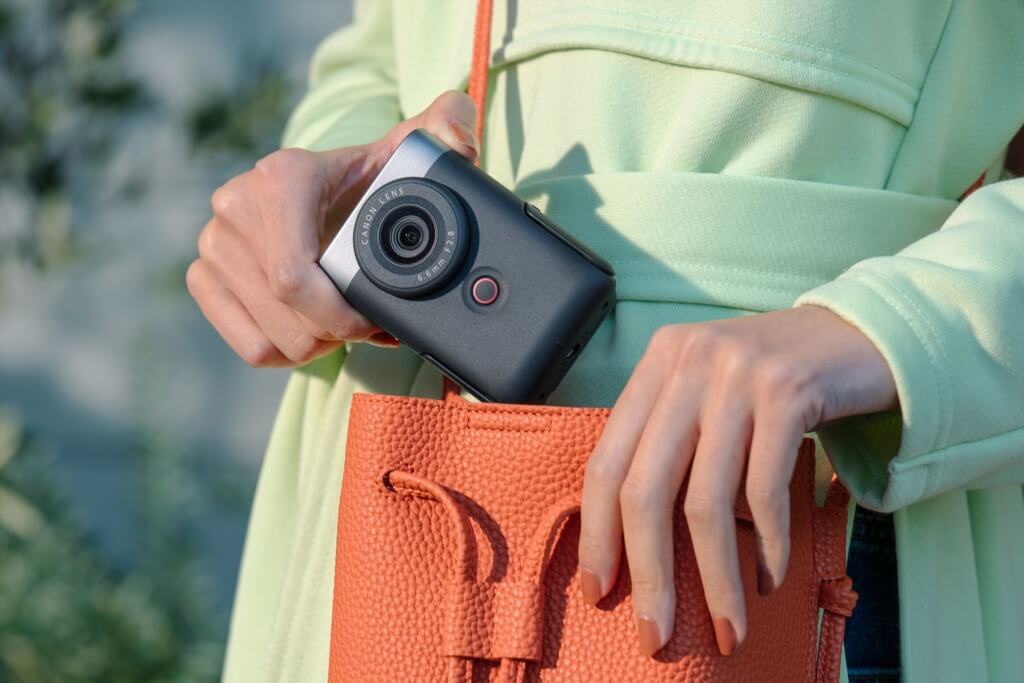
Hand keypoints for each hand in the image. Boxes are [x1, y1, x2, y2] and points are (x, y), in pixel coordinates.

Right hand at [187, 91, 478, 366]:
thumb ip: (447, 129)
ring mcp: (213, 244)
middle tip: (370, 323)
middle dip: (339, 331)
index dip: (340, 315)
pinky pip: (251, 347)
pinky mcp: (203, 277)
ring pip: (274, 338)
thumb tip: (458, 145)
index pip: (294, 277)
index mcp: (282, 177)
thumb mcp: (410, 152)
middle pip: (289, 313)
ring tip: (345, 324)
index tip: (376, 322)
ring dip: (318, 344)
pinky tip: (314, 331)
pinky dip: (289, 353)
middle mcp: (235, 206)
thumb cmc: (370, 180)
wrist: (327, 191)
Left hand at [577, 306, 897, 656]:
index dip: (597, 533)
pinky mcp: (788, 392)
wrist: (861, 335)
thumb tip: (632, 542)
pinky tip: (768, 578)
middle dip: (647, 572)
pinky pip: (764, 492)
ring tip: (726, 626)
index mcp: (657, 363)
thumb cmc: (775, 383)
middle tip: (655, 632)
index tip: (599, 588)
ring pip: (705, 502)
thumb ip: (670, 441)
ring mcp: (736, 375)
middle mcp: (688, 362)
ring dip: (714, 578)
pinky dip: (767, 547)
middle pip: (645, 489)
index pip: (605, 461)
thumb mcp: (708, 394)